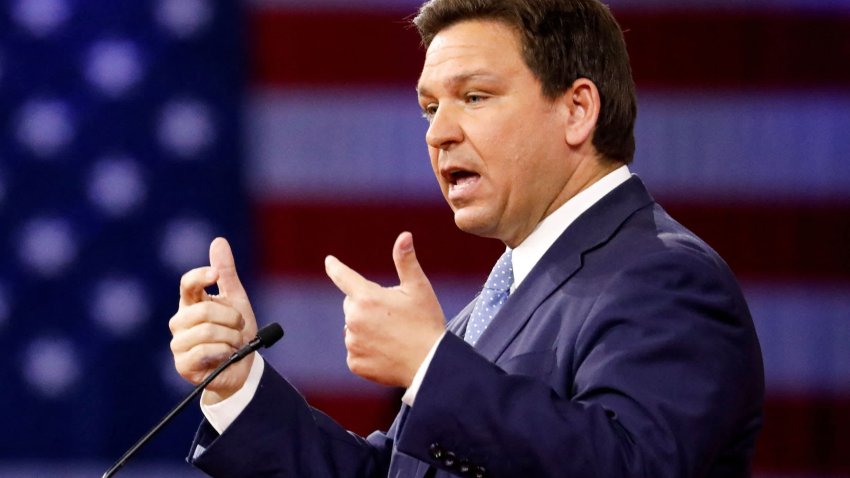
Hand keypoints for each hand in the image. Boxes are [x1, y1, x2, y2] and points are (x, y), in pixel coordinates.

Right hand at [169, 237, 257, 403]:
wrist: (243, 367)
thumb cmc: (237, 332)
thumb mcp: (236, 300)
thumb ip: (226, 273)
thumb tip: (218, 241)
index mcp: (191, 303)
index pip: (187, 284)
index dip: (200, 276)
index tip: (214, 275)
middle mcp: (180, 321)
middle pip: (204, 310)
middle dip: (232, 318)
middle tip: (240, 327)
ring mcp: (179, 344)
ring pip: (207, 331)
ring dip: (231, 338)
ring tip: (234, 344)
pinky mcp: (183, 365)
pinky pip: (204, 351)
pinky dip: (224, 352)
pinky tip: (226, 356)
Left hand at [325, 232, 445, 387]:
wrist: (431, 364)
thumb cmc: (426, 323)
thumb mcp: (419, 288)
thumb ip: (406, 261)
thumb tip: (404, 235)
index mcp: (367, 298)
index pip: (343, 277)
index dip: (335, 267)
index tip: (329, 261)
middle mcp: (354, 320)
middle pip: (352, 305)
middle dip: (366, 305)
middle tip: (393, 315)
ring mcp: (353, 343)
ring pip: (353, 329)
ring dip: (366, 329)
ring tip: (392, 336)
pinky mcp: (355, 363)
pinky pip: (356, 351)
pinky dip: (367, 350)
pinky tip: (387, 352)